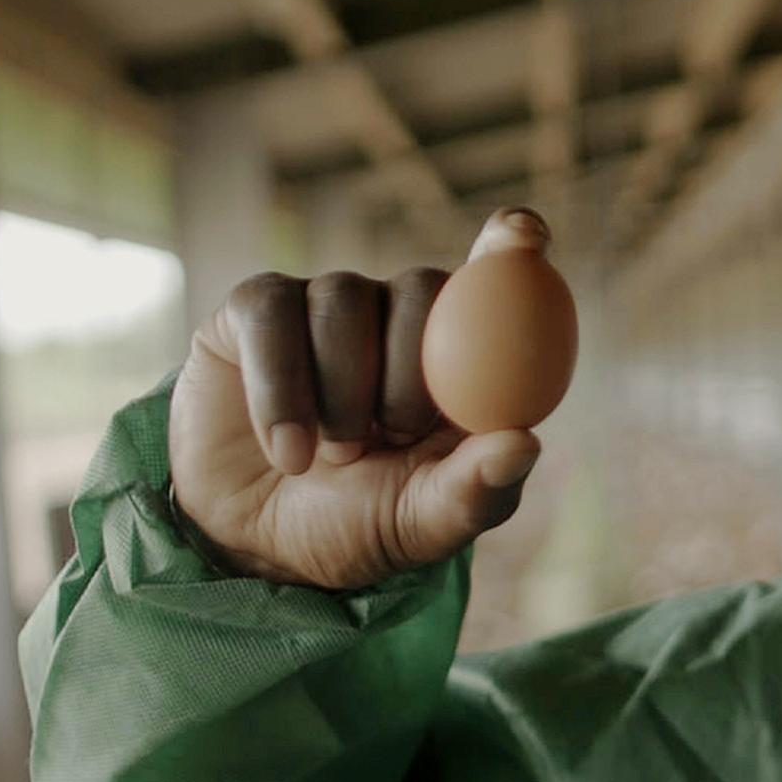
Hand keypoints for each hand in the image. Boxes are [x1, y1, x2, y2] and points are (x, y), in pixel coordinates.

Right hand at [167, 208, 550, 590]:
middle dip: (410, 370)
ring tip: (338, 455)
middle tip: (395, 435)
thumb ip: (478, 488)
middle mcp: (401, 316)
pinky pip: (272, 314)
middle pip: (422, 287)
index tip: (526, 236)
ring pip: (343, 298)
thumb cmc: (360, 525)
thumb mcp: (427, 523)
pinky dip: (282, 390)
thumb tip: (526, 442)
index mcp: (465, 356)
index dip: (510, 246)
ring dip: (343, 389)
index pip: (498, 276)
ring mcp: (326, 306)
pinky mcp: (256, 312)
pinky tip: (290, 452)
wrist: (257, 545)